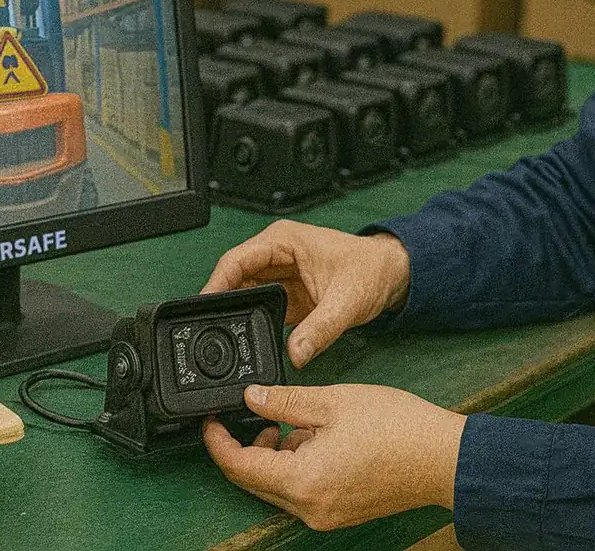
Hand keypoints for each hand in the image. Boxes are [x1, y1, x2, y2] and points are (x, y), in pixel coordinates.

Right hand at [202, 220, 410, 367]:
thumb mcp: (347, 300)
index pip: (237, 260)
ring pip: (242, 294)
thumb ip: (321, 329)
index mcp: (282, 241)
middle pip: (233, 278)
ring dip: (234, 314)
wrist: (392, 275)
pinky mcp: (285, 295)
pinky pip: (258, 308)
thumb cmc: (371, 270)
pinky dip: (250, 322)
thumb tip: (295, 354)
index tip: (202, 307)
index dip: (215, 284)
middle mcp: (274, 255)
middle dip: (220, 302)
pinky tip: (244, 339)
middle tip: (207, 330)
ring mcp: (278, 275)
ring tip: (223, 339)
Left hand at [203, 383, 465, 530]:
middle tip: (248, 413)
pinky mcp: (339, 512)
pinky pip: (301, 491)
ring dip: (273, 455)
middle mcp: (309, 508)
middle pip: (254, 480)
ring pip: (278, 486)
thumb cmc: (397, 428)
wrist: (443, 458)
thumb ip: (284, 401)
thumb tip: (250, 397)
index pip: (239, 466)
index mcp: (303, 480)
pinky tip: (314, 439)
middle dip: (244, 447)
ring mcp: (325, 515)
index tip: (209, 420)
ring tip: (293, 421)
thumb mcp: (332, 401)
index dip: (217, 442)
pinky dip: (296, 465)